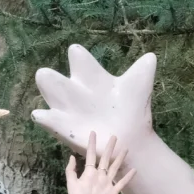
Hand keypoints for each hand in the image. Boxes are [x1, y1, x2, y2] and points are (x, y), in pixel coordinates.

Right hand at [33, 45, 156, 157]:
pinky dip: (43, 116)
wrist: (132, 138)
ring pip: (46, 93)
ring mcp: (66, 109)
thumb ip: (143, 70)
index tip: (76, 55)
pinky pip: (45, 118)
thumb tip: (150, 57)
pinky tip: (44, 115)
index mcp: (91, 76)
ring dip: (46, 91)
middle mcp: (74, 90)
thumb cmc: (133, 111)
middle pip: (50, 76)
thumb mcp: (138, 86)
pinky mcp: (63, 128)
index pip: (77, 58)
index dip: (76, 56)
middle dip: (49, 75)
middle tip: (63, 83)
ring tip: (55, 94)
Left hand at [66, 134, 134, 193]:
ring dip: (120, 158)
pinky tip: (134, 170)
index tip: (93, 133)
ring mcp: (107, 182)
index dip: (92, 144)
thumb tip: (72, 156)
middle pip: (106, 158)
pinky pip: (122, 182)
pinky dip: (128, 177)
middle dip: (109, 147)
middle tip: (114, 136)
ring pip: (115, 167)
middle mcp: (99, 175)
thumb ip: (71, 170)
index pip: (91, 155)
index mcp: (89, 172)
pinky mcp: (113, 191)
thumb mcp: (71, 183)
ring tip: (126, 148)